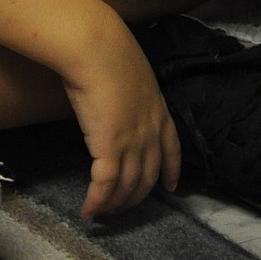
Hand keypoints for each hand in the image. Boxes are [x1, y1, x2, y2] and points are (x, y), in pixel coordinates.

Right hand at [62, 17, 180, 218]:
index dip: (172, 171)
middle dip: (136, 195)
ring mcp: (132, 142)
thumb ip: (130, 90)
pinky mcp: (109, 149)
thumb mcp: (130, 71)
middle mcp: (150, 131)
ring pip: (128, 186)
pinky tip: (88, 210)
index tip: (171, 187)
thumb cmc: (107, 50)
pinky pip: (105, 186)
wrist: (96, 47)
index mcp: (158, 109)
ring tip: (103, 212)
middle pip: (148, 175)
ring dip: (115, 203)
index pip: (172, 149)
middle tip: (123, 206)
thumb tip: (116, 97)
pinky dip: (97, 202)